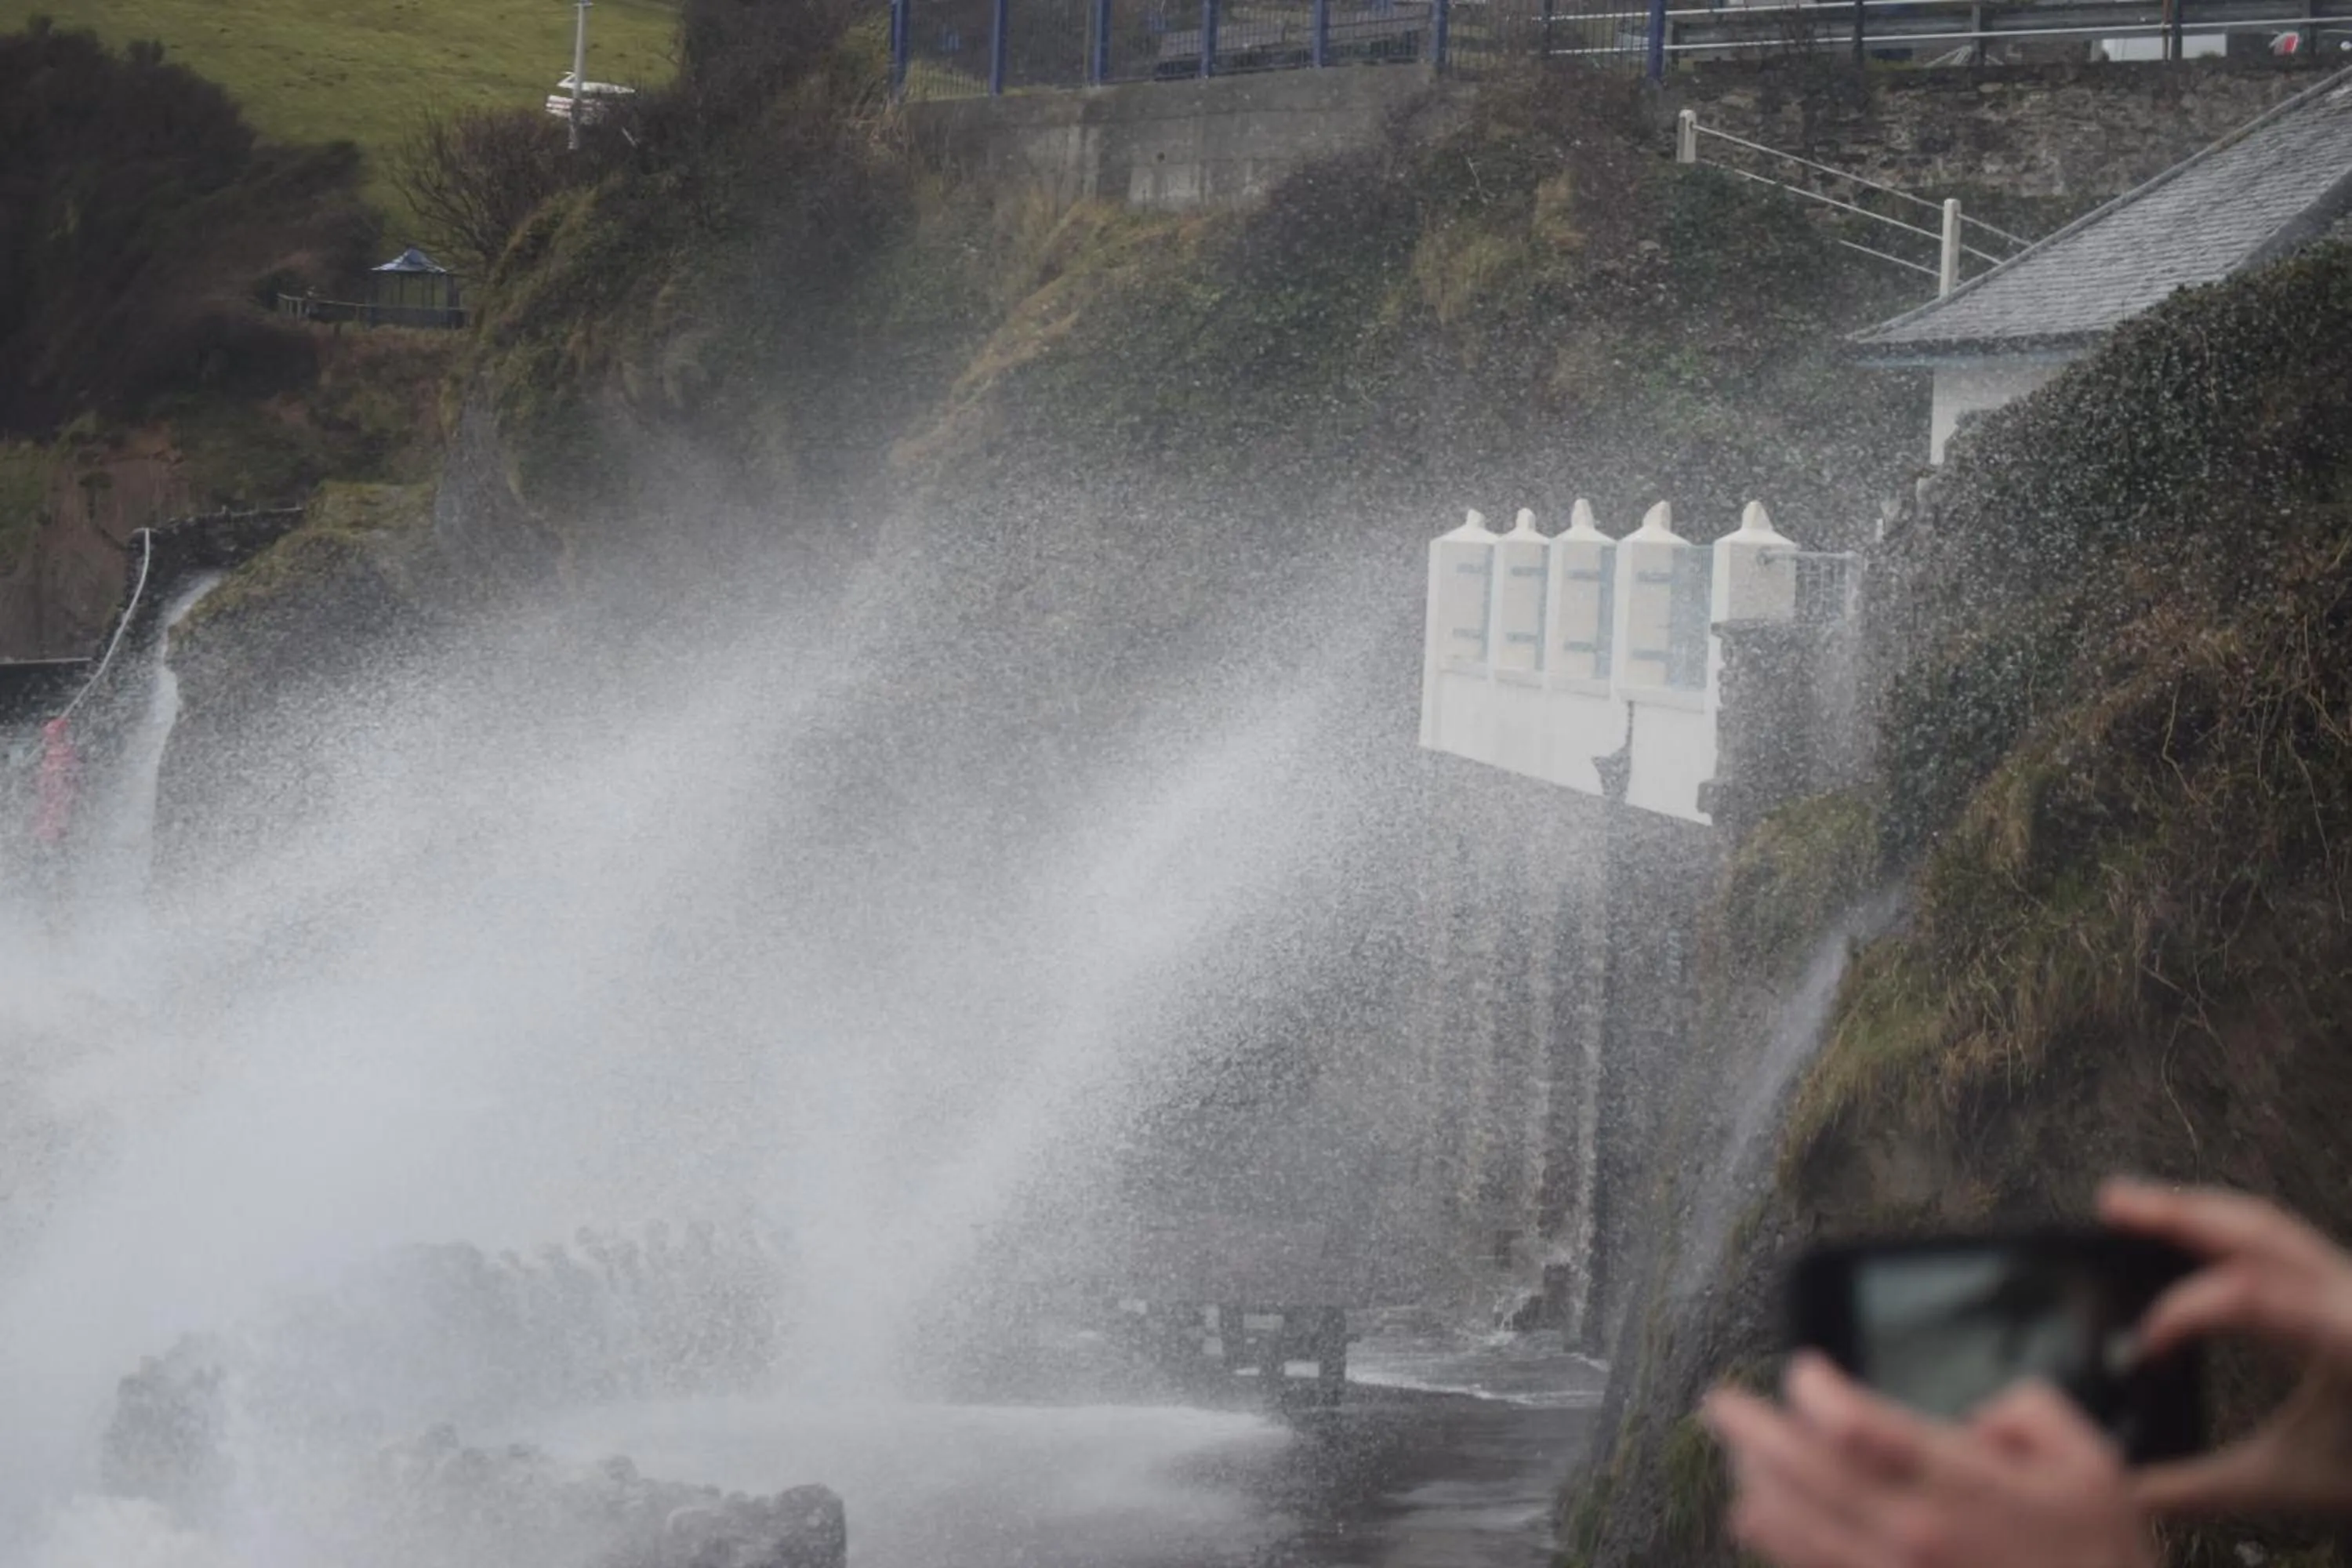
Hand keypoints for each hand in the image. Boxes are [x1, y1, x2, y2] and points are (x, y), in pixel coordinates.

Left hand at [1703, 1352, 2153, 1567]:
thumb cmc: (2105, 1559)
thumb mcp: (2092, 1465)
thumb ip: (2029, 1412)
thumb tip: (1979, 1416)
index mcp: (1961, 1486)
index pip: (1854, 1423)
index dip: (1813, 1388)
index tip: (1803, 1371)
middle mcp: (1913, 1534)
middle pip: (1803, 1473)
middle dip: (1751, 1431)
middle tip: (1719, 1403)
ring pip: (1794, 1529)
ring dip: (1754, 1486)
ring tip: (1733, 1456)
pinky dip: (1777, 1543)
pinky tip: (1756, 1520)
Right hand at [2101, 1178, 2351, 1515]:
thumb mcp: (2288, 1482)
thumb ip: (2196, 1487)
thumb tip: (2121, 1489)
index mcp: (2343, 1338)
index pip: (2249, 1295)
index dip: (2185, 1311)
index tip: (2144, 1347)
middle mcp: (2348, 1297)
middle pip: (2258, 1229)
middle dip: (2180, 1212)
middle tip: (2113, 1204)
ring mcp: (2347, 1286)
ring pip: (2270, 1225)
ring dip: (2198, 1210)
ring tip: (2133, 1206)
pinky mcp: (2342, 1290)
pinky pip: (2280, 1241)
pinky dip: (2225, 1230)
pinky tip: (2186, 1236)